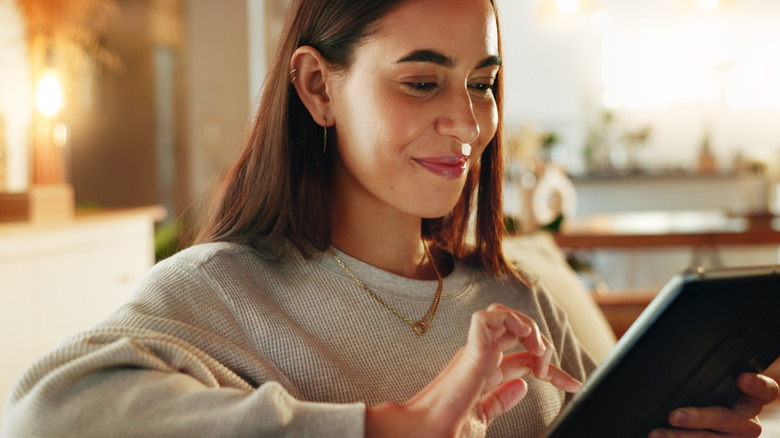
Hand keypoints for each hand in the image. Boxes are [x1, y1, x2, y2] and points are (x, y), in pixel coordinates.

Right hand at [365, 303, 582, 437]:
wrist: (423, 436)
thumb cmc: (444, 434)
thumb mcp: (482, 419)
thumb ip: (499, 402)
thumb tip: (521, 388)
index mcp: (483, 373)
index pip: (523, 359)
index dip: (553, 369)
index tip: (574, 384)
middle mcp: (479, 357)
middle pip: (517, 332)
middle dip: (545, 345)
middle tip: (560, 376)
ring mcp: (474, 351)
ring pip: (503, 313)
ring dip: (528, 327)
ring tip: (539, 352)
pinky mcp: (471, 350)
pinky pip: (489, 317)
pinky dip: (512, 320)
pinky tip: (526, 340)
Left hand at [649, 372, 779, 437]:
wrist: (718, 409)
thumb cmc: (715, 385)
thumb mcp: (718, 376)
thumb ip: (709, 366)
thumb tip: (681, 341)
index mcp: (753, 397)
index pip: (765, 390)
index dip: (756, 385)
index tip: (741, 378)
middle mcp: (746, 421)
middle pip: (727, 419)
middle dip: (699, 418)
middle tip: (673, 415)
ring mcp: (733, 437)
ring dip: (681, 437)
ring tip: (656, 434)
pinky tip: (659, 437)